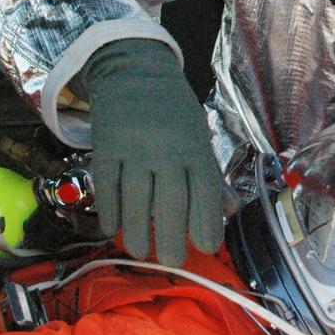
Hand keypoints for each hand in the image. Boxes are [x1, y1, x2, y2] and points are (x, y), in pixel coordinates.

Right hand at [82, 38, 223, 265]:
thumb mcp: (199, 138)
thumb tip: (228, 211)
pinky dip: (109, 210)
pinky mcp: (105, 147)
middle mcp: (167, 150)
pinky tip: (112, 229)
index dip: (207, 222)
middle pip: (171, 201)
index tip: (207, 247)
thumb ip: (211, 177)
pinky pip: (107, 185)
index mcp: (195, 148)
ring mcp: (134, 148)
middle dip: (174, 236)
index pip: (206, 191)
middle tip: (173, 261)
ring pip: (136, 198)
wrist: (135, 73)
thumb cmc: (174, 114)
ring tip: (141, 252)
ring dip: (138, 230)